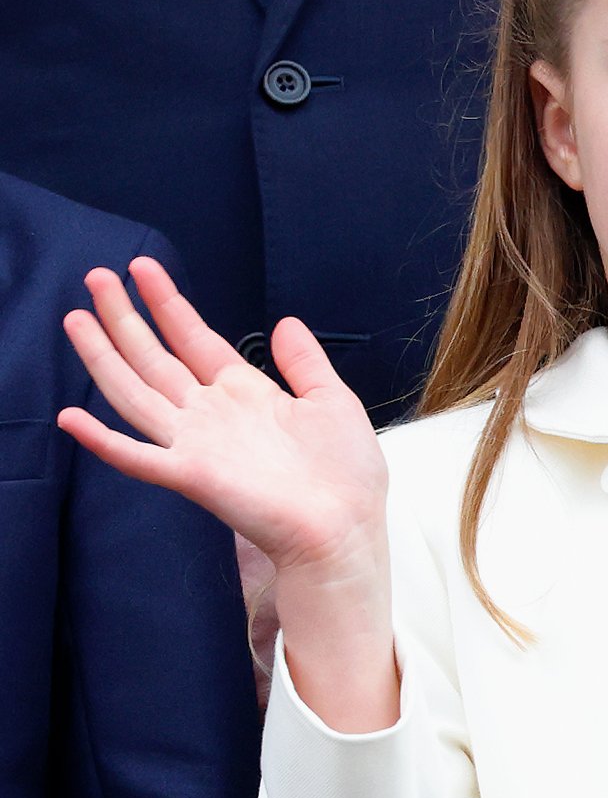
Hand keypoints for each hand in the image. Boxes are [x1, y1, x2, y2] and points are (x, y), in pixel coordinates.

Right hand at [58, 259, 397, 729]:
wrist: (346, 529)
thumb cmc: (346, 475)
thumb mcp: (332, 401)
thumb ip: (304, 363)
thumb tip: (285, 321)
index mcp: (247, 394)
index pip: (195, 340)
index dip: (169, 305)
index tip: (144, 268)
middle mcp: (214, 415)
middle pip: (157, 358)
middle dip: (126, 318)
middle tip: (96, 276)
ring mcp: (199, 444)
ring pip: (136, 394)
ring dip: (104, 358)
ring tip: (76, 317)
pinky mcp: (192, 476)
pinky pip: (138, 457)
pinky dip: (104, 440)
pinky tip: (70, 418)